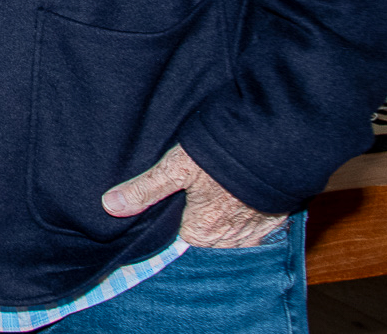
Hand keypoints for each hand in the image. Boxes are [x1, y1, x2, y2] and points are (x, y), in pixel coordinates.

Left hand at [101, 144, 285, 247]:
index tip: (164, 213)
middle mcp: (230, 241)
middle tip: (189, 198)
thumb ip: (145, 190)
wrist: (276, 146)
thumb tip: (111, 205)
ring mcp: (255, 233)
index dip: (168, 226)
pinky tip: (236, 199)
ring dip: (221, 220)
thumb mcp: (177, 168)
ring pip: (228, 234)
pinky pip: (253, 227)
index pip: (177, 240)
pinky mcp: (274, 221)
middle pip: (203, 237)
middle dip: (194, 221)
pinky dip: (244, 216)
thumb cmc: (224, 156)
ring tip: (212, 196)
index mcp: (203, 234)